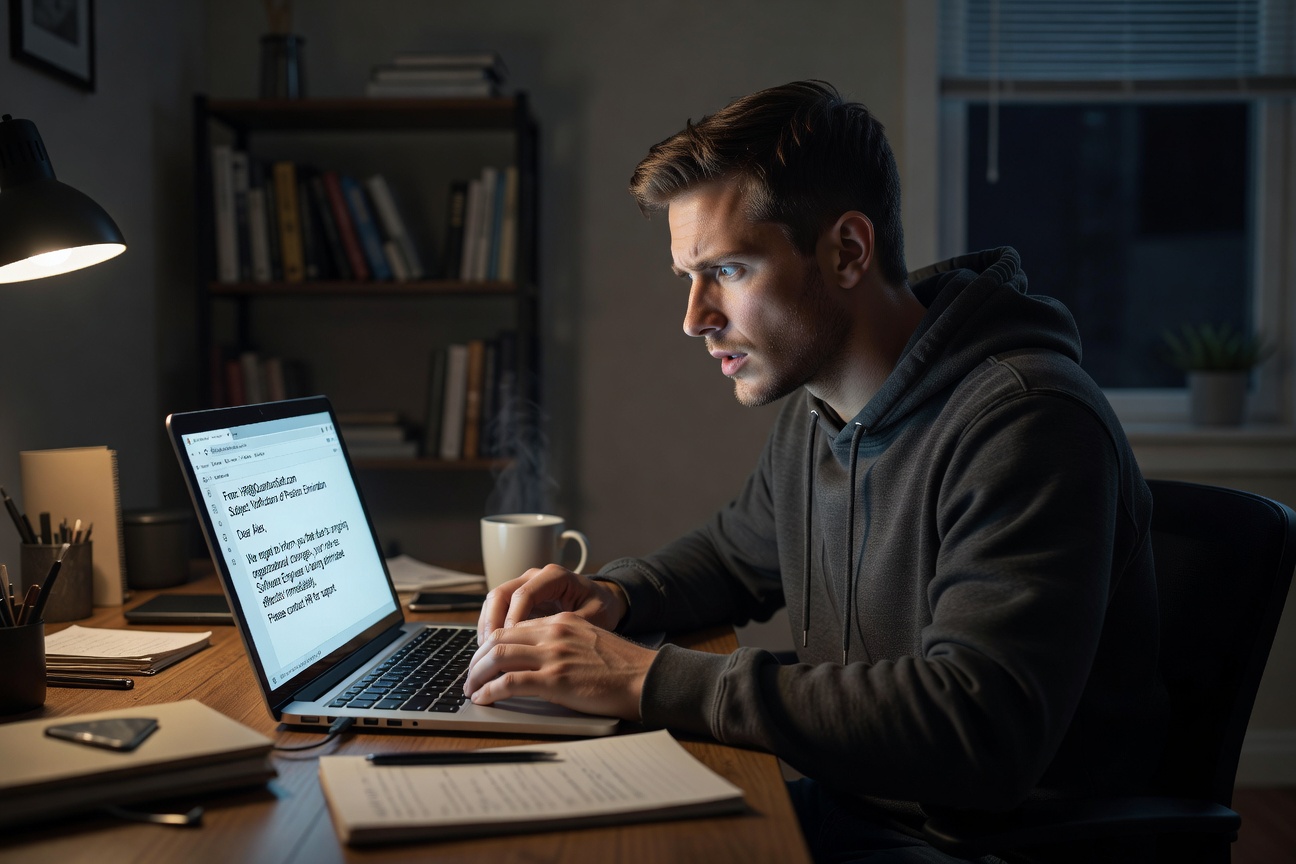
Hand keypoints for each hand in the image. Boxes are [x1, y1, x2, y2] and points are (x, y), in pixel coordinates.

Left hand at [465, 612, 652, 718]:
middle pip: (499, 638)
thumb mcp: (588, 641)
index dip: (490, 644)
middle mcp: (553, 633)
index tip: (482, 660)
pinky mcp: (555, 680)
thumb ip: (561, 643)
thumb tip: (535, 661)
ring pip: (498, 657)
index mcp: (561, 622)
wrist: (644, 677)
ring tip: (471, 689)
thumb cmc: (621, 667)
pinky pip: (510, 682)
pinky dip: (491, 691)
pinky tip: (484, 699)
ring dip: (477, 675)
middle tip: (470, 676)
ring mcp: (553, 655)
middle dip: (477, 659)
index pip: (513, 627)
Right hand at [476, 564, 627, 643]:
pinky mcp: (518, 601)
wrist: (603, 602)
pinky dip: (490, 628)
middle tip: (490, 650)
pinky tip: (491, 650)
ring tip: (487, 654)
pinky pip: (496, 611)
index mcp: (554, 577)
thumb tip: (547, 646)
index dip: (513, 619)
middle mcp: (534, 577)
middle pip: (500, 594)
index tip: (511, 642)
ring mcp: (523, 586)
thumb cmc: (601, 608)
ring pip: (493, 601)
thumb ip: (572, 628)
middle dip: (492, 623)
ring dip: (487, 626)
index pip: (524, 594)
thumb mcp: (594, 617)